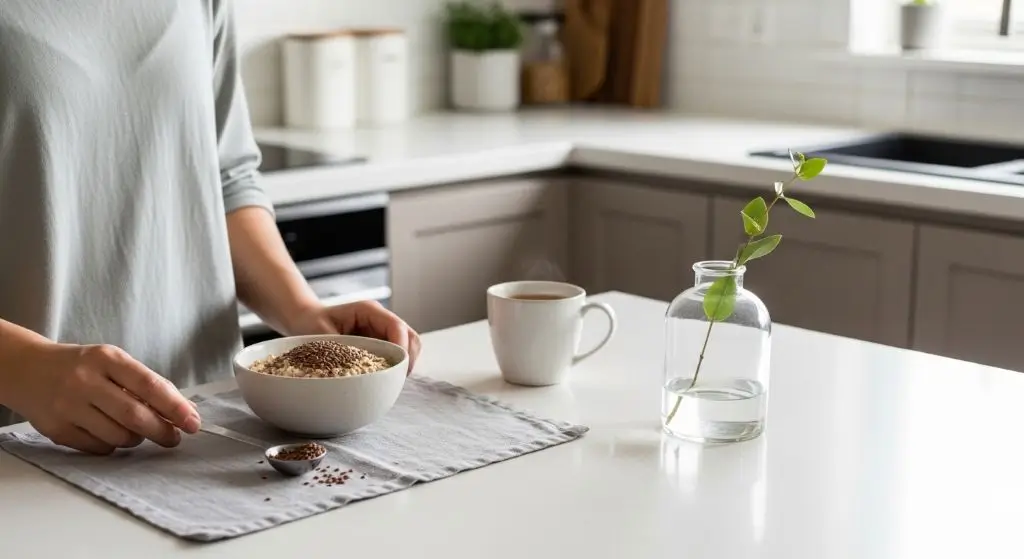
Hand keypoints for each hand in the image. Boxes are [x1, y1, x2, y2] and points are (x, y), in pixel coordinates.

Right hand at [5, 342, 200, 454]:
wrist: (28, 370)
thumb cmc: (82, 367)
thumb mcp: (113, 362)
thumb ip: (146, 384)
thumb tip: (185, 411)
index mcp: (106, 358)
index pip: (149, 385)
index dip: (176, 407)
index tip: (194, 422)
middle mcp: (85, 380)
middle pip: (135, 415)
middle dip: (162, 431)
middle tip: (174, 438)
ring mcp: (68, 406)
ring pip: (118, 436)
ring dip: (137, 439)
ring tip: (137, 431)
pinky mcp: (57, 429)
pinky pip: (99, 448)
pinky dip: (113, 446)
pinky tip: (110, 433)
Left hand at [288, 300, 421, 372]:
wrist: (304, 319)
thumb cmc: (311, 324)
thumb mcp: (323, 336)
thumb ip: (343, 351)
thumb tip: (360, 371)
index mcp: (369, 310)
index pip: (397, 327)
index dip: (401, 348)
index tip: (397, 368)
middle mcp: (381, 319)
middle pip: (411, 337)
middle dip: (409, 359)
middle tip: (398, 379)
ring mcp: (383, 330)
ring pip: (409, 346)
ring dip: (404, 364)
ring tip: (392, 380)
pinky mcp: (381, 342)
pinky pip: (397, 354)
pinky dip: (396, 366)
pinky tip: (385, 377)